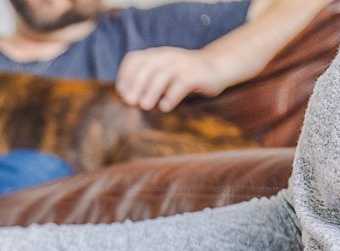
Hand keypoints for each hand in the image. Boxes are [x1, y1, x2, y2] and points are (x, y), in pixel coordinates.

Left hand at [116, 47, 232, 111]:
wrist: (217, 66)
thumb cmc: (183, 74)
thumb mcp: (163, 73)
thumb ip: (146, 81)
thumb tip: (127, 100)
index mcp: (156, 55)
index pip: (134, 59)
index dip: (125, 75)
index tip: (122, 92)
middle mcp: (167, 56)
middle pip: (147, 67)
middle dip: (136, 85)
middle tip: (131, 102)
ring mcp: (182, 64)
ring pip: (163, 75)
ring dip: (151, 91)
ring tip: (145, 106)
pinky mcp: (196, 74)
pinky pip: (181, 84)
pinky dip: (171, 96)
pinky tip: (165, 107)